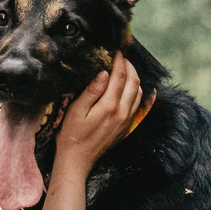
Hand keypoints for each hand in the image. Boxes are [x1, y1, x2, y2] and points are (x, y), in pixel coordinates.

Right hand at [53, 58, 142, 174]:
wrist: (77, 160)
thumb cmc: (71, 135)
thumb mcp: (76, 111)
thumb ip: (91, 91)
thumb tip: (103, 72)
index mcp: (109, 106)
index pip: (120, 76)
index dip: (119, 60)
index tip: (115, 49)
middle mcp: (122, 112)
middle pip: (134, 81)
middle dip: (129, 65)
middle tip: (121, 56)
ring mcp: (126, 120)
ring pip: (139, 92)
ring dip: (134, 77)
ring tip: (124, 68)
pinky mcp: (126, 126)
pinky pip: (137, 104)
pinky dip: (136, 91)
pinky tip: (129, 86)